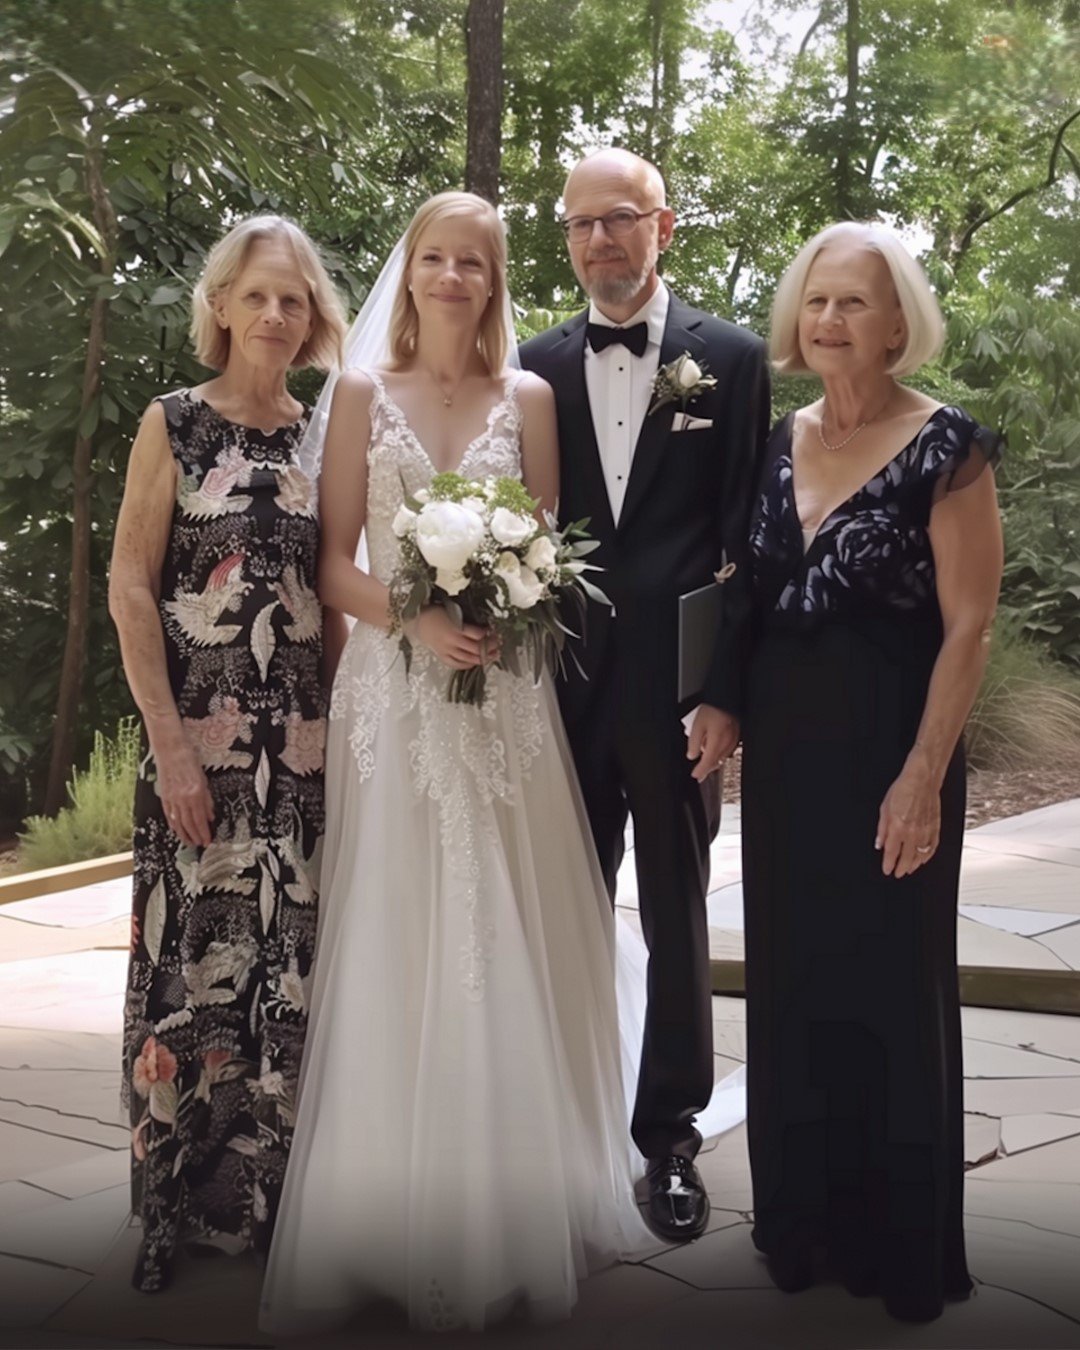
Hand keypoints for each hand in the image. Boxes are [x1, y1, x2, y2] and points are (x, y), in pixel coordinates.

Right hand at [153, 736, 214, 847]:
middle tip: (200, 844)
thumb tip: (210, 815)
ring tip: (190, 842)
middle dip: (195, 836)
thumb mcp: (203, 778)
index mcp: (195, 793)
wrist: (170, 748)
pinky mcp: (163, 795)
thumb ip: (207, 799)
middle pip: (189, 823)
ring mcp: (171, 797)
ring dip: (184, 834)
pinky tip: (177, 830)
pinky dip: (173, 824)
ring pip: (178, 822)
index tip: (208, 840)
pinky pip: (169, 814)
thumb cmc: (188, 758)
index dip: (204, 832)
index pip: (200, 819)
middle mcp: (182, 798)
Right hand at [409, 606, 495, 669]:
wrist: (418, 621)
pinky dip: (468, 665)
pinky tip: (476, 662)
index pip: (477, 634)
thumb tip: (485, 626)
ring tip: (494, 655)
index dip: (488, 634)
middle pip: (476, 648)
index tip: (495, 631)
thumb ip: (467, 620)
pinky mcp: (442, 657)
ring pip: (469, 659)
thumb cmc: (437, 612)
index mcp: (455, 627)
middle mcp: (452, 641)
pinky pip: (457, 664)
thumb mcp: (453, 611)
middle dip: (490, 647)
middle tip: (499, 644)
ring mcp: (447, 651)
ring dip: (483, 658)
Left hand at [687, 704, 738, 781]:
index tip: (696, 776)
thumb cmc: (712, 708)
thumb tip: (692, 755)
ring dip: (713, 762)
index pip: (708, 761)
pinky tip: (714, 752)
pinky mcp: (736, 737)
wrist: (726, 699)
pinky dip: (719, 754)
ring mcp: (733, 740)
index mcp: (716, 740)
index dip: (701, 771)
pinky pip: (727, 750)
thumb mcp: (697, 724)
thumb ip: (694, 742)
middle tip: (699, 775)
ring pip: (722, 757)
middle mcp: (727, 743)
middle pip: (716, 762)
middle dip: (707, 769)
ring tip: (704, 764)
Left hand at [876, 758, 940, 877]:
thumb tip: (879, 843)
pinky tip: (924, 858)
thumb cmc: (903, 789)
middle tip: (898, 873)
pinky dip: (928, 856)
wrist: (922, 779)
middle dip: (901, 868)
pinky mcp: (936, 828)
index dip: (888, 864)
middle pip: (907, 858)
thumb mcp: (884, 808)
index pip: (892, 853)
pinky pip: (933, 848)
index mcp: (898, 828)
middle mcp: (913, 833)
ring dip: (914, 865)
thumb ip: (882, 829)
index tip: (887, 870)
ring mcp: (926, 832)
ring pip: (921, 856)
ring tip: (909, 869)